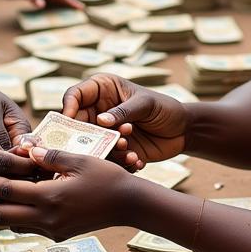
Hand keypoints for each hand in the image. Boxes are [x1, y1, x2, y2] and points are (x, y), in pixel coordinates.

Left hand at [0, 148, 134, 238]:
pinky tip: (10, 204)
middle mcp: (48, 218)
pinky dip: (13, 216)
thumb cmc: (107, 177)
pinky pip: (27, 227)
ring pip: (13, 225)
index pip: (8, 191)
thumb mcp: (79, 160)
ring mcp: (52, 229)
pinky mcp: (58, 234)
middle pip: (2, 215)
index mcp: (50, 197)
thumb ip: (50, 156)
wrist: (129, 204)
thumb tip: (26, 151)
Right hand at [63, 74, 190, 166]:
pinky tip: (136, 159)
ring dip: (106, 150)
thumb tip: (100, 121)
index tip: (69, 119)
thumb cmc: (164, 107)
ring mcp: (104, 132)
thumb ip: (123, 111)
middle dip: (84, 135)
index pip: (75, 95)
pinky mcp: (112, 150)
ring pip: (90, 145)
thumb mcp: (146, 104)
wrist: (182, 130)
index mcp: (102, 90)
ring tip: (127, 148)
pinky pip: (106, 159)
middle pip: (76, 124)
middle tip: (96, 143)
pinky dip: (118, 161)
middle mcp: (98, 111)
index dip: (68, 106)